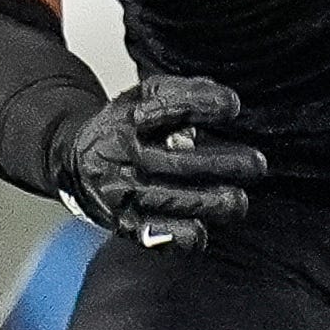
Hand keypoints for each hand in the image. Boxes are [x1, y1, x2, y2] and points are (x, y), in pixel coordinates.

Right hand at [59, 74, 268, 249]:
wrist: (73, 160)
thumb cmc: (124, 126)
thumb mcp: (144, 96)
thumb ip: (183, 93)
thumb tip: (225, 99)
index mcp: (128, 119)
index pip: (166, 109)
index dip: (201, 105)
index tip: (233, 106)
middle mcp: (122, 156)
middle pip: (173, 162)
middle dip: (220, 164)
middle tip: (256, 165)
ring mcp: (121, 191)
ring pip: (167, 201)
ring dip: (208, 203)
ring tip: (237, 201)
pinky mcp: (123, 222)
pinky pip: (152, 235)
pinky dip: (178, 236)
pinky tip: (201, 232)